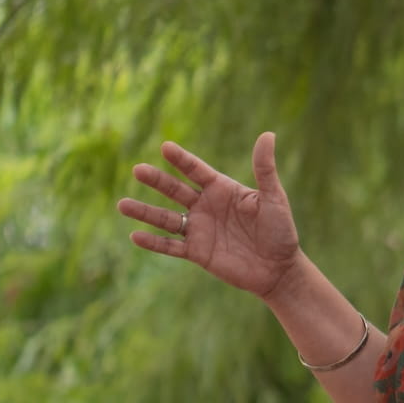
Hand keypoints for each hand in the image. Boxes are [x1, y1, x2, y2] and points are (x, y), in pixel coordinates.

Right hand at [117, 132, 302, 299]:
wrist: (280, 269)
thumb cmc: (281, 230)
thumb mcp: (273, 198)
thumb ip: (265, 169)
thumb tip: (268, 135)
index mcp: (223, 190)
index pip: (198, 171)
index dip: (182, 160)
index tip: (165, 146)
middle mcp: (207, 207)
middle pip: (176, 191)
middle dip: (157, 180)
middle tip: (137, 169)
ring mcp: (200, 230)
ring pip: (167, 218)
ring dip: (145, 212)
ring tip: (122, 204)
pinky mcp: (198, 253)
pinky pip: (171, 247)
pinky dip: (154, 242)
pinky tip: (135, 236)